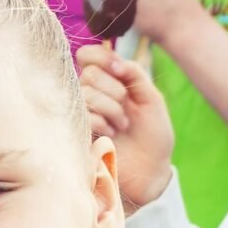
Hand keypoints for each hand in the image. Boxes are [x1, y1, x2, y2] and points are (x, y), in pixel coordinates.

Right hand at [77, 43, 173, 213]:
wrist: (150, 171)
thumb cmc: (152, 136)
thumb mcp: (151, 98)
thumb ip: (134, 74)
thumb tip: (114, 60)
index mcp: (107, 83)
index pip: (88, 56)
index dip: (102, 57)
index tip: (120, 70)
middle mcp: (90, 95)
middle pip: (89, 74)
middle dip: (114, 89)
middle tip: (126, 108)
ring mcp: (80, 114)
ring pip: (85, 93)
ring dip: (111, 108)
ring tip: (122, 126)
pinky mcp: (75, 133)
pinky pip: (81, 114)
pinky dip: (101, 121)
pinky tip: (111, 135)